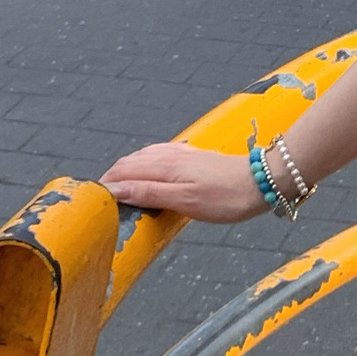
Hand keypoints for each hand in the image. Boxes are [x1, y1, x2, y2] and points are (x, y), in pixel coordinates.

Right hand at [100, 142, 261, 220]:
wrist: (264, 181)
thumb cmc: (227, 196)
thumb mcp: (185, 201)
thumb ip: (149, 193)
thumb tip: (114, 189)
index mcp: (164, 166)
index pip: (123, 171)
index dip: (105, 184)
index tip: (92, 201)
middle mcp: (170, 155)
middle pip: (130, 162)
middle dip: (113, 177)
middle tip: (101, 199)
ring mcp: (183, 154)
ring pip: (144, 157)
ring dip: (128, 170)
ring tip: (119, 188)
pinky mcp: (194, 157)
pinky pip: (161, 155)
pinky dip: (146, 164)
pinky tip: (150, 170)